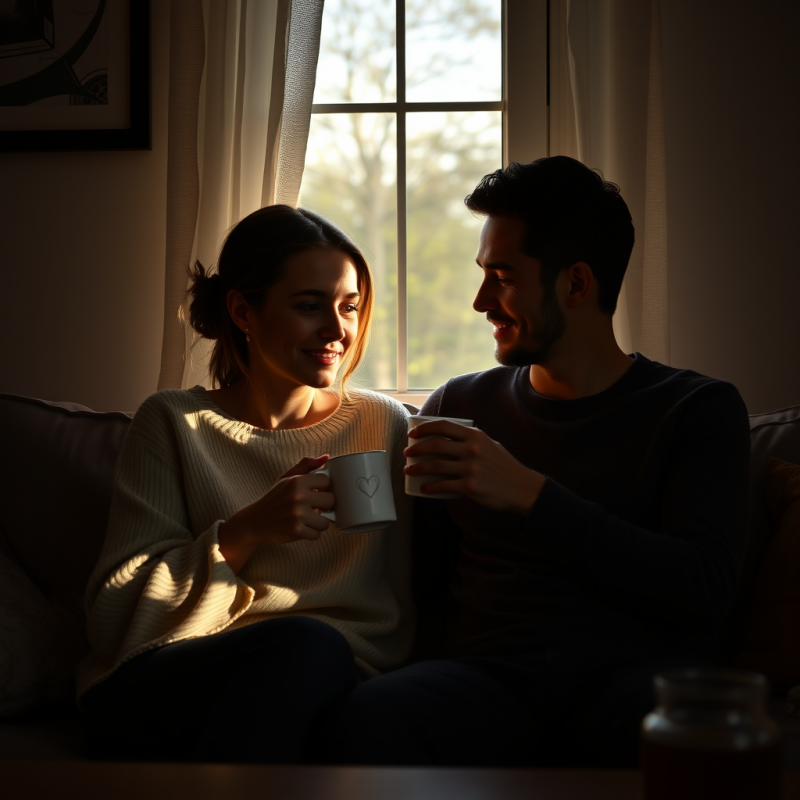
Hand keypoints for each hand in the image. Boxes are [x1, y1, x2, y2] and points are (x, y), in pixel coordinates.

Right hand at [219, 455, 333, 571]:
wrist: (256, 521)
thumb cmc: (275, 498)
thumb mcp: (287, 478)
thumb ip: (306, 465)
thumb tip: (327, 457)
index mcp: (297, 481)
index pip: (327, 481)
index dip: (323, 488)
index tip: (316, 493)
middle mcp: (298, 496)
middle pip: (330, 500)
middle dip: (324, 506)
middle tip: (315, 507)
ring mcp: (297, 514)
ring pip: (326, 521)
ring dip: (319, 522)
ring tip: (308, 519)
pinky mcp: (296, 531)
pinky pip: (317, 535)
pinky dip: (311, 533)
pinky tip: (302, 528)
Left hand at [404, 421, 544, 515]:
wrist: (522, 488)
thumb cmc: (504, 467)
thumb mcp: (490, 445)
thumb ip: (471, 440)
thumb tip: (448, 439)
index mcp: (475, 436)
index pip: (443, 426)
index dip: (424, 429)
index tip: (413, 434)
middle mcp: (472, 449)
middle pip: (435, 445)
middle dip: (416, 449)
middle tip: (407, 454)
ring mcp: (471, 468)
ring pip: (435, 465)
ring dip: (418, 468)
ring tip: (408, 471)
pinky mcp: (470, 486)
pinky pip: (443, 485)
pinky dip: (430, 487)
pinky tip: (423, 487)